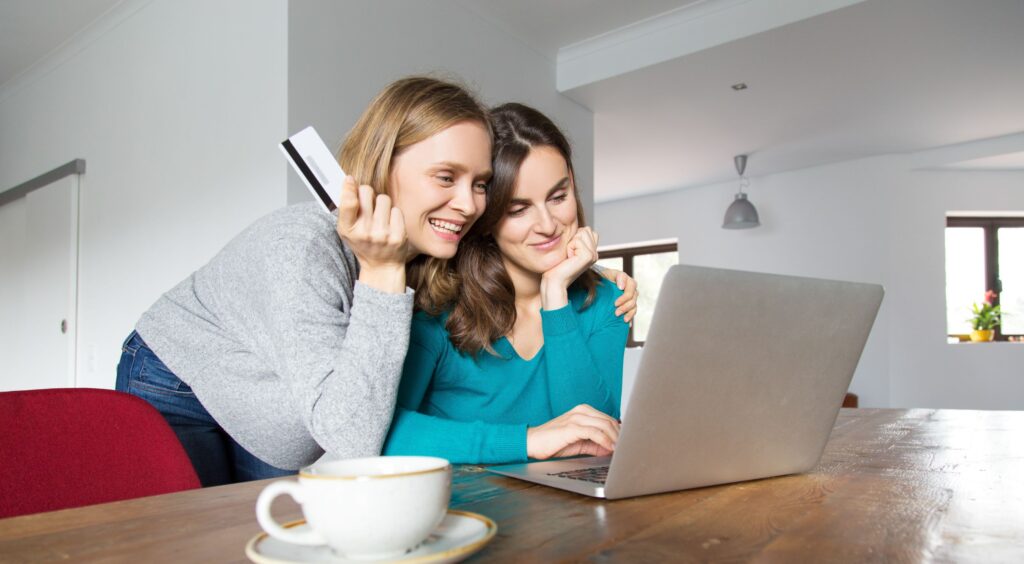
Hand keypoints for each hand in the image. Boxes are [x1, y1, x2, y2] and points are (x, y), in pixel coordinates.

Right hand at [336, 176, 408, 292]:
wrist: (382, 265)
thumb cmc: (363, 243)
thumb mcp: (347, 229)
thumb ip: (345, 208)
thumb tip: (349, 181)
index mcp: (348, 230)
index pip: (348, 203)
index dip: (349, 188)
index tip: (350, 180)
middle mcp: (365, 232)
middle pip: (367, 192)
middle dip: (367, 193)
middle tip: (367, 203)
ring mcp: (383, 234)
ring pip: (384, 198)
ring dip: (382, 204)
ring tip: (379, 216)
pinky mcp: (399, 235)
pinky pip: (396, 210)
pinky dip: (393, 214)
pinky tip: (389, 223)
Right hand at [526, 404, 619, 459]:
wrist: (532, 442)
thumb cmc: (553, 442)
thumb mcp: (579, 443)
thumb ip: (595, 444)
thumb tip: (611, 449)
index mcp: (583, 411)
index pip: (609, 419)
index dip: (619, 432)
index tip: (627, 443)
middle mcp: (581, 411)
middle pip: (609, 421)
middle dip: (620, 435)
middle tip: (627, 448)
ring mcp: (576, 418)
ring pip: (605, 425)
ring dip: (615, 438)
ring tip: (621, 449)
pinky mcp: (572, 427)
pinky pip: (595, 432)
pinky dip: (605, 440)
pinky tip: (610, 448)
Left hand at [540, 227, 598, 309]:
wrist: (554, 280)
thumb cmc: (557, 265)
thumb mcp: (569, 249)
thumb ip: (577, 239)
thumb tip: (578, 228)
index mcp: (592, 252)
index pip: (588, 230)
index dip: (576, 237)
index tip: (569, 251)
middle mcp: (595, 254)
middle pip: (587, 230)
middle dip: (574, 238)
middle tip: (569, 254)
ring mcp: (594, 255)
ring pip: (583, 233)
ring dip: (571, 242)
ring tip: (569, 256)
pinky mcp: (589, 256)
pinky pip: (577, 240)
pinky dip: (570, 247)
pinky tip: (569, 258)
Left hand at [597, 267, 637, 323]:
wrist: (599, 290)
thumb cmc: (597, 283)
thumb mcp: (597, 279)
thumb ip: (599, 280)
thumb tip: (604, 285)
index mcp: (620, 276)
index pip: (624, 277)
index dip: (623, 282)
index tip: (619, 288)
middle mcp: (628, 285)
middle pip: (632, 292)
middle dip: (625, 300)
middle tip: (615, 307)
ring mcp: (630, 296)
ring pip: (633, 302)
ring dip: (627, 310)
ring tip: (619, 316)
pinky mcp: (630, 304)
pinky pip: (633, 311)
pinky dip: (630, 316)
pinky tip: (627, 323)